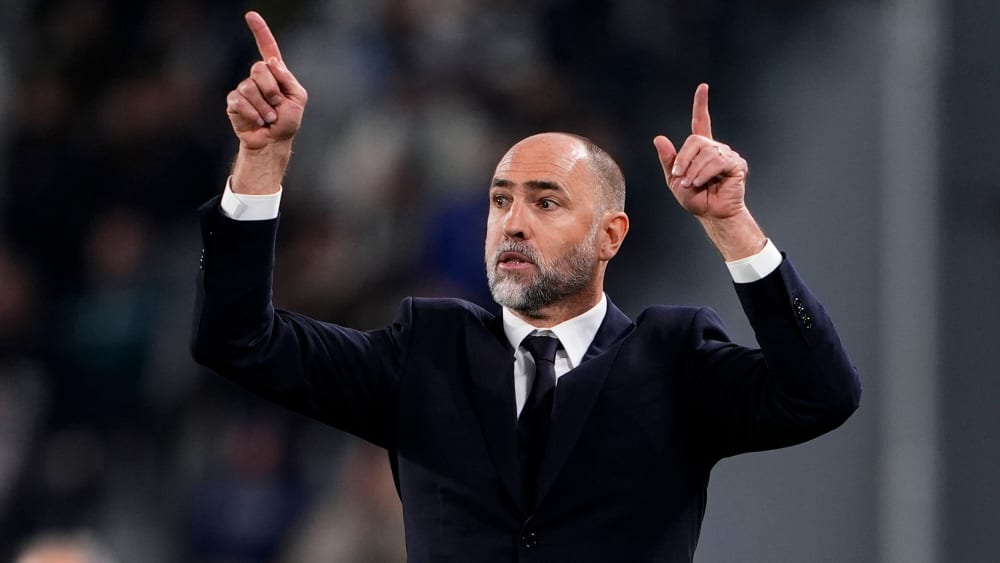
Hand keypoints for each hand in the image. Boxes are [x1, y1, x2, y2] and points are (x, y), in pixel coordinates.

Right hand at [226, 11, 307, 150]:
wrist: (273, 142)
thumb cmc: (286, 121)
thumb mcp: (297, 99)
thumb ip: (287, 79)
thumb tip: (272, 62)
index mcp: (275, 73)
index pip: (267, 48)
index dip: (260, 31)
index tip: (251, 15)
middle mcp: (258, 77)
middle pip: (259, 68)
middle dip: (272, 89)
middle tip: (277, 105)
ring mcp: (245, 88)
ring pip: (250, 86)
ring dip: (264, 106)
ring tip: (268, 117)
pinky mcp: (234, 101)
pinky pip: (240, 100)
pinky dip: (254, 113)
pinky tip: (258, 121)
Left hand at [652, 84, 764, 260]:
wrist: (712, 214)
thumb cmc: (696, 198)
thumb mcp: (674, 179)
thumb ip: (668, 159)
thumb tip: (659, 138)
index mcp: (701, 149)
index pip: (701, 121)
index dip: (701, 104)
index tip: (703, 88)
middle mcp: (716, 148)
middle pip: (696, 140)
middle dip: (684, 159)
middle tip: (680, 177)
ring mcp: (727, 154)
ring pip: (705, 152)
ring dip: (693, 170)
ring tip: (691, 183)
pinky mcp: (736, 164)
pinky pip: (716, 162)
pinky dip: (704, 173)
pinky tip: (700, 182)